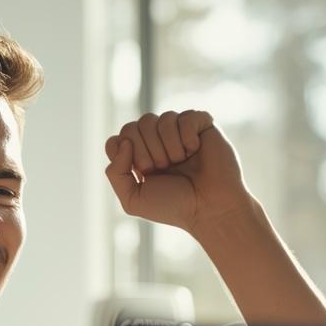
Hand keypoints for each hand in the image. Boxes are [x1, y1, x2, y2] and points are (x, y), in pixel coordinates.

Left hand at [104, 110, 252, 234]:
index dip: (127, 152)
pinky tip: (195, 151)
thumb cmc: (174, 206)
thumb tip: (123, 141)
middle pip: (135, 125)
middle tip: (164, 168)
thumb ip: (115, 173)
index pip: (120, 137)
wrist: (210, 208)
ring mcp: (179, 131)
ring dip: (169, 147)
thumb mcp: (133, 200)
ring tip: (181, 162)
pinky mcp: (201, 125)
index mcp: (140, 156)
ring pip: (160, 119)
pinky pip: (186, 117)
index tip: (143, 171)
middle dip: (148, 151)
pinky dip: (187, 137)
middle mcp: (158, 141)